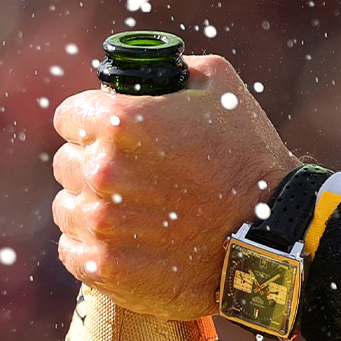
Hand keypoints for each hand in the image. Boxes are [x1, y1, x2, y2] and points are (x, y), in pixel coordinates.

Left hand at [51, 54, 299, 319]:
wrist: (272, 232)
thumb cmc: (247, 154)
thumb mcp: (218, 84)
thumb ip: (168, 71)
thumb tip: (138, 76)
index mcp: (121, 121)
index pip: (69, 116)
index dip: (91, 120)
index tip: (109, 132)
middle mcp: (102, 171)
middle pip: (68, 162)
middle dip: (94, 162)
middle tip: (133, 173)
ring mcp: (101, 224)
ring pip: (68, 207)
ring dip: (93, 206)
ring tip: (133, 210)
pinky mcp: (105, 269)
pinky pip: (73, 251)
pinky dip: (95, 246)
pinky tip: (128, 241)